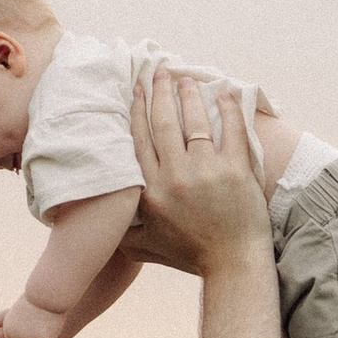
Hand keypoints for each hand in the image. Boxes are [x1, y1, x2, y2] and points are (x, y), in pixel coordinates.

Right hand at [121, 71, 269, 279]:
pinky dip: (228, 109)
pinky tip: (225, 92)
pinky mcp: (236, 170)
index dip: (138, 111)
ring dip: (188, 95)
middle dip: (160, 93)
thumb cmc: (191, 256)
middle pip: (163, 123)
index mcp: (151, 192)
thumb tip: (101, 217)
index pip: (140, 140)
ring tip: (185, 78)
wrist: (233, 265)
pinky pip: (231, 130)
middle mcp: (174, 177)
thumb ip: (123, 229)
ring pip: (193, 121)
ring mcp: (206, 171)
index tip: (137, 90)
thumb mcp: (146, 246)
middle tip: (159, 72)